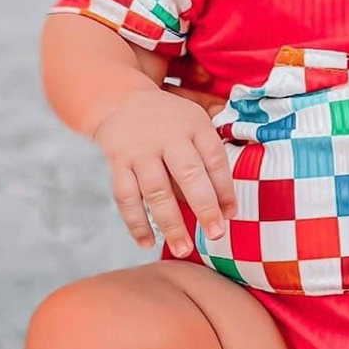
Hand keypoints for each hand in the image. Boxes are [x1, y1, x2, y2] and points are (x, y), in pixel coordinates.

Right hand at [90, 86, 236, 256]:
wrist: (120, 100)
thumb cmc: (169, 122)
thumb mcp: (194, 125)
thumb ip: (210, 160)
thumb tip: (225, 209)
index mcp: (193, 124)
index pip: (215, 158)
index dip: (225, 188)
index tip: (231, 215)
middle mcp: (167, 135)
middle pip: (188, 174)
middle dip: (204, 207)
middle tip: (216, 234)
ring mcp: (140, 150)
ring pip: (156, 190)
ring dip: (170, 223)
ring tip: (183, 249)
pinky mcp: (116, 162)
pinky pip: (126, 196)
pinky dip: (135, 222)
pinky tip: (147, 242)